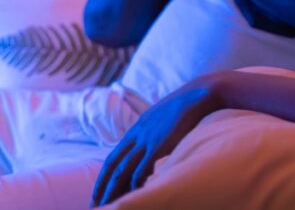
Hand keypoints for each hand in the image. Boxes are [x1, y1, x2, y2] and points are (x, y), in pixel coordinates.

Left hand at [91, 78, 221, 205]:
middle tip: (95, 206)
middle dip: (103, 187)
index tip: (98, 193)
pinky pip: (142, 168)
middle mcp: (137, 135)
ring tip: (109, 206)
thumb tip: (152, 150)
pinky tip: (135, 195)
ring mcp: (147, 139)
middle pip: (113, 166)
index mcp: (136, 130)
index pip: (113, 158)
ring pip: (123, 170)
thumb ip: (153, 134)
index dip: (103, 177)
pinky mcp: (159, 144)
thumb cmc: (185, 109)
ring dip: (114, 190)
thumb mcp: (162, 121)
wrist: (198, 95)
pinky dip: (136, 184)